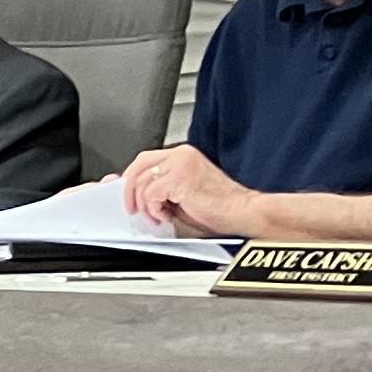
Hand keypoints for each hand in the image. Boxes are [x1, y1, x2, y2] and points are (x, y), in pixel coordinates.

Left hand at [119, 146, 253, 237]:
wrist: (244, 212)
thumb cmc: (220, 208)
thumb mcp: (181, 196)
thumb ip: (158, 191)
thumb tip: (131, 192)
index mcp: (183, 156)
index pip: (146, 160)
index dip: (131, 179)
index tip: (128, 196)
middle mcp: (181, 155)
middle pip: (139, 165)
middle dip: (130, 190)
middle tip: (133, 209)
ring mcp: (181, 164)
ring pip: (142, 181)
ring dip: (145, 205)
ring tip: (159, 217)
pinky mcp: (180, 178)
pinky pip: (151, 193)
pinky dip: (154, 209)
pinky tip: (166, 216)